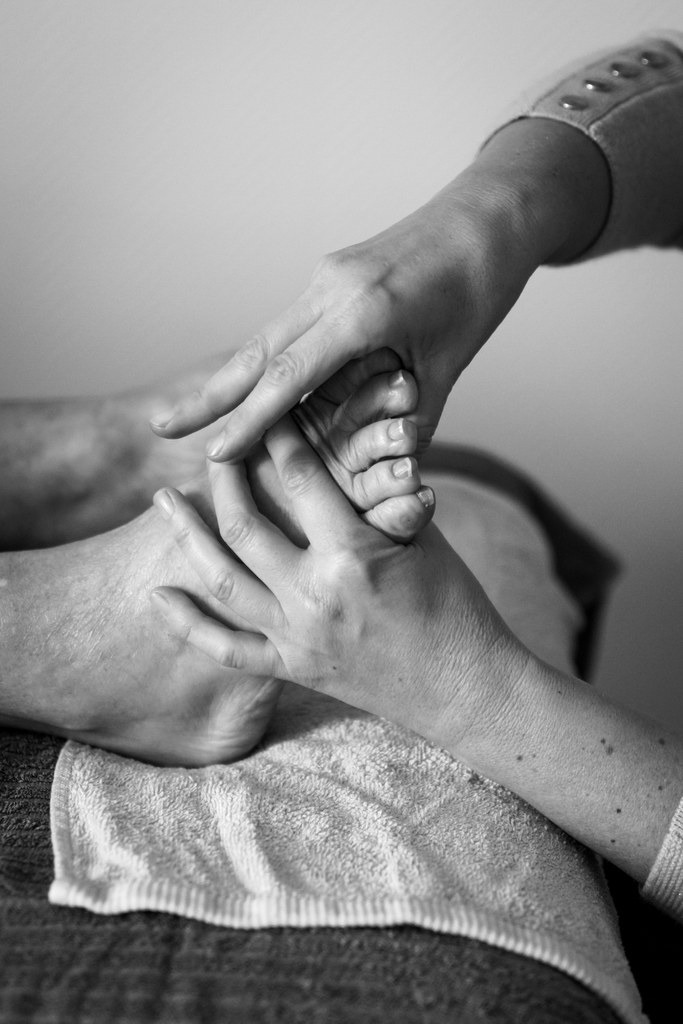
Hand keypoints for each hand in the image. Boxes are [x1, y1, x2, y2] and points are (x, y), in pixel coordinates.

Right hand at [148, 119, 608, 461]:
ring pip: (264, 335)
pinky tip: (242, 380)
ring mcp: (326, 276)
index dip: (249, 419)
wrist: (489, 218)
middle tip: (161, 427)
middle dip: (209, 394)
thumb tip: (389, 473)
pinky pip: (286, 323)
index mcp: (363, 312)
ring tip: (190, 409)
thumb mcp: (450, 365)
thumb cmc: (479, 292)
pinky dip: (261, 356)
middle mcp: (332, 288)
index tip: (215, 453)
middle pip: (255, 350)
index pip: (290, 375)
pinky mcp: (330, 273)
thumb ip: (411, 419)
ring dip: (228, 376)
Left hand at [151, 416, 527, 752]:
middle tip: (211, 448)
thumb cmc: (455, 604)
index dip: (277, 435)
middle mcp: (314, 595)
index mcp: (353, 553)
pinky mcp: (293, 668)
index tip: (261, 410)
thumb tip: (346, 452)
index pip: (299, 478)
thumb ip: (377, 498)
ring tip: (161, 500)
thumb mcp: (422, 538)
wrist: (463, 685)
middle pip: (245, 525)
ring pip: (223, 581)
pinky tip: (158, 596)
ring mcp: (297, 636)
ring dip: (187, 536)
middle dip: (223, 477)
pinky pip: (228, 650)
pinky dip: (189, 624)